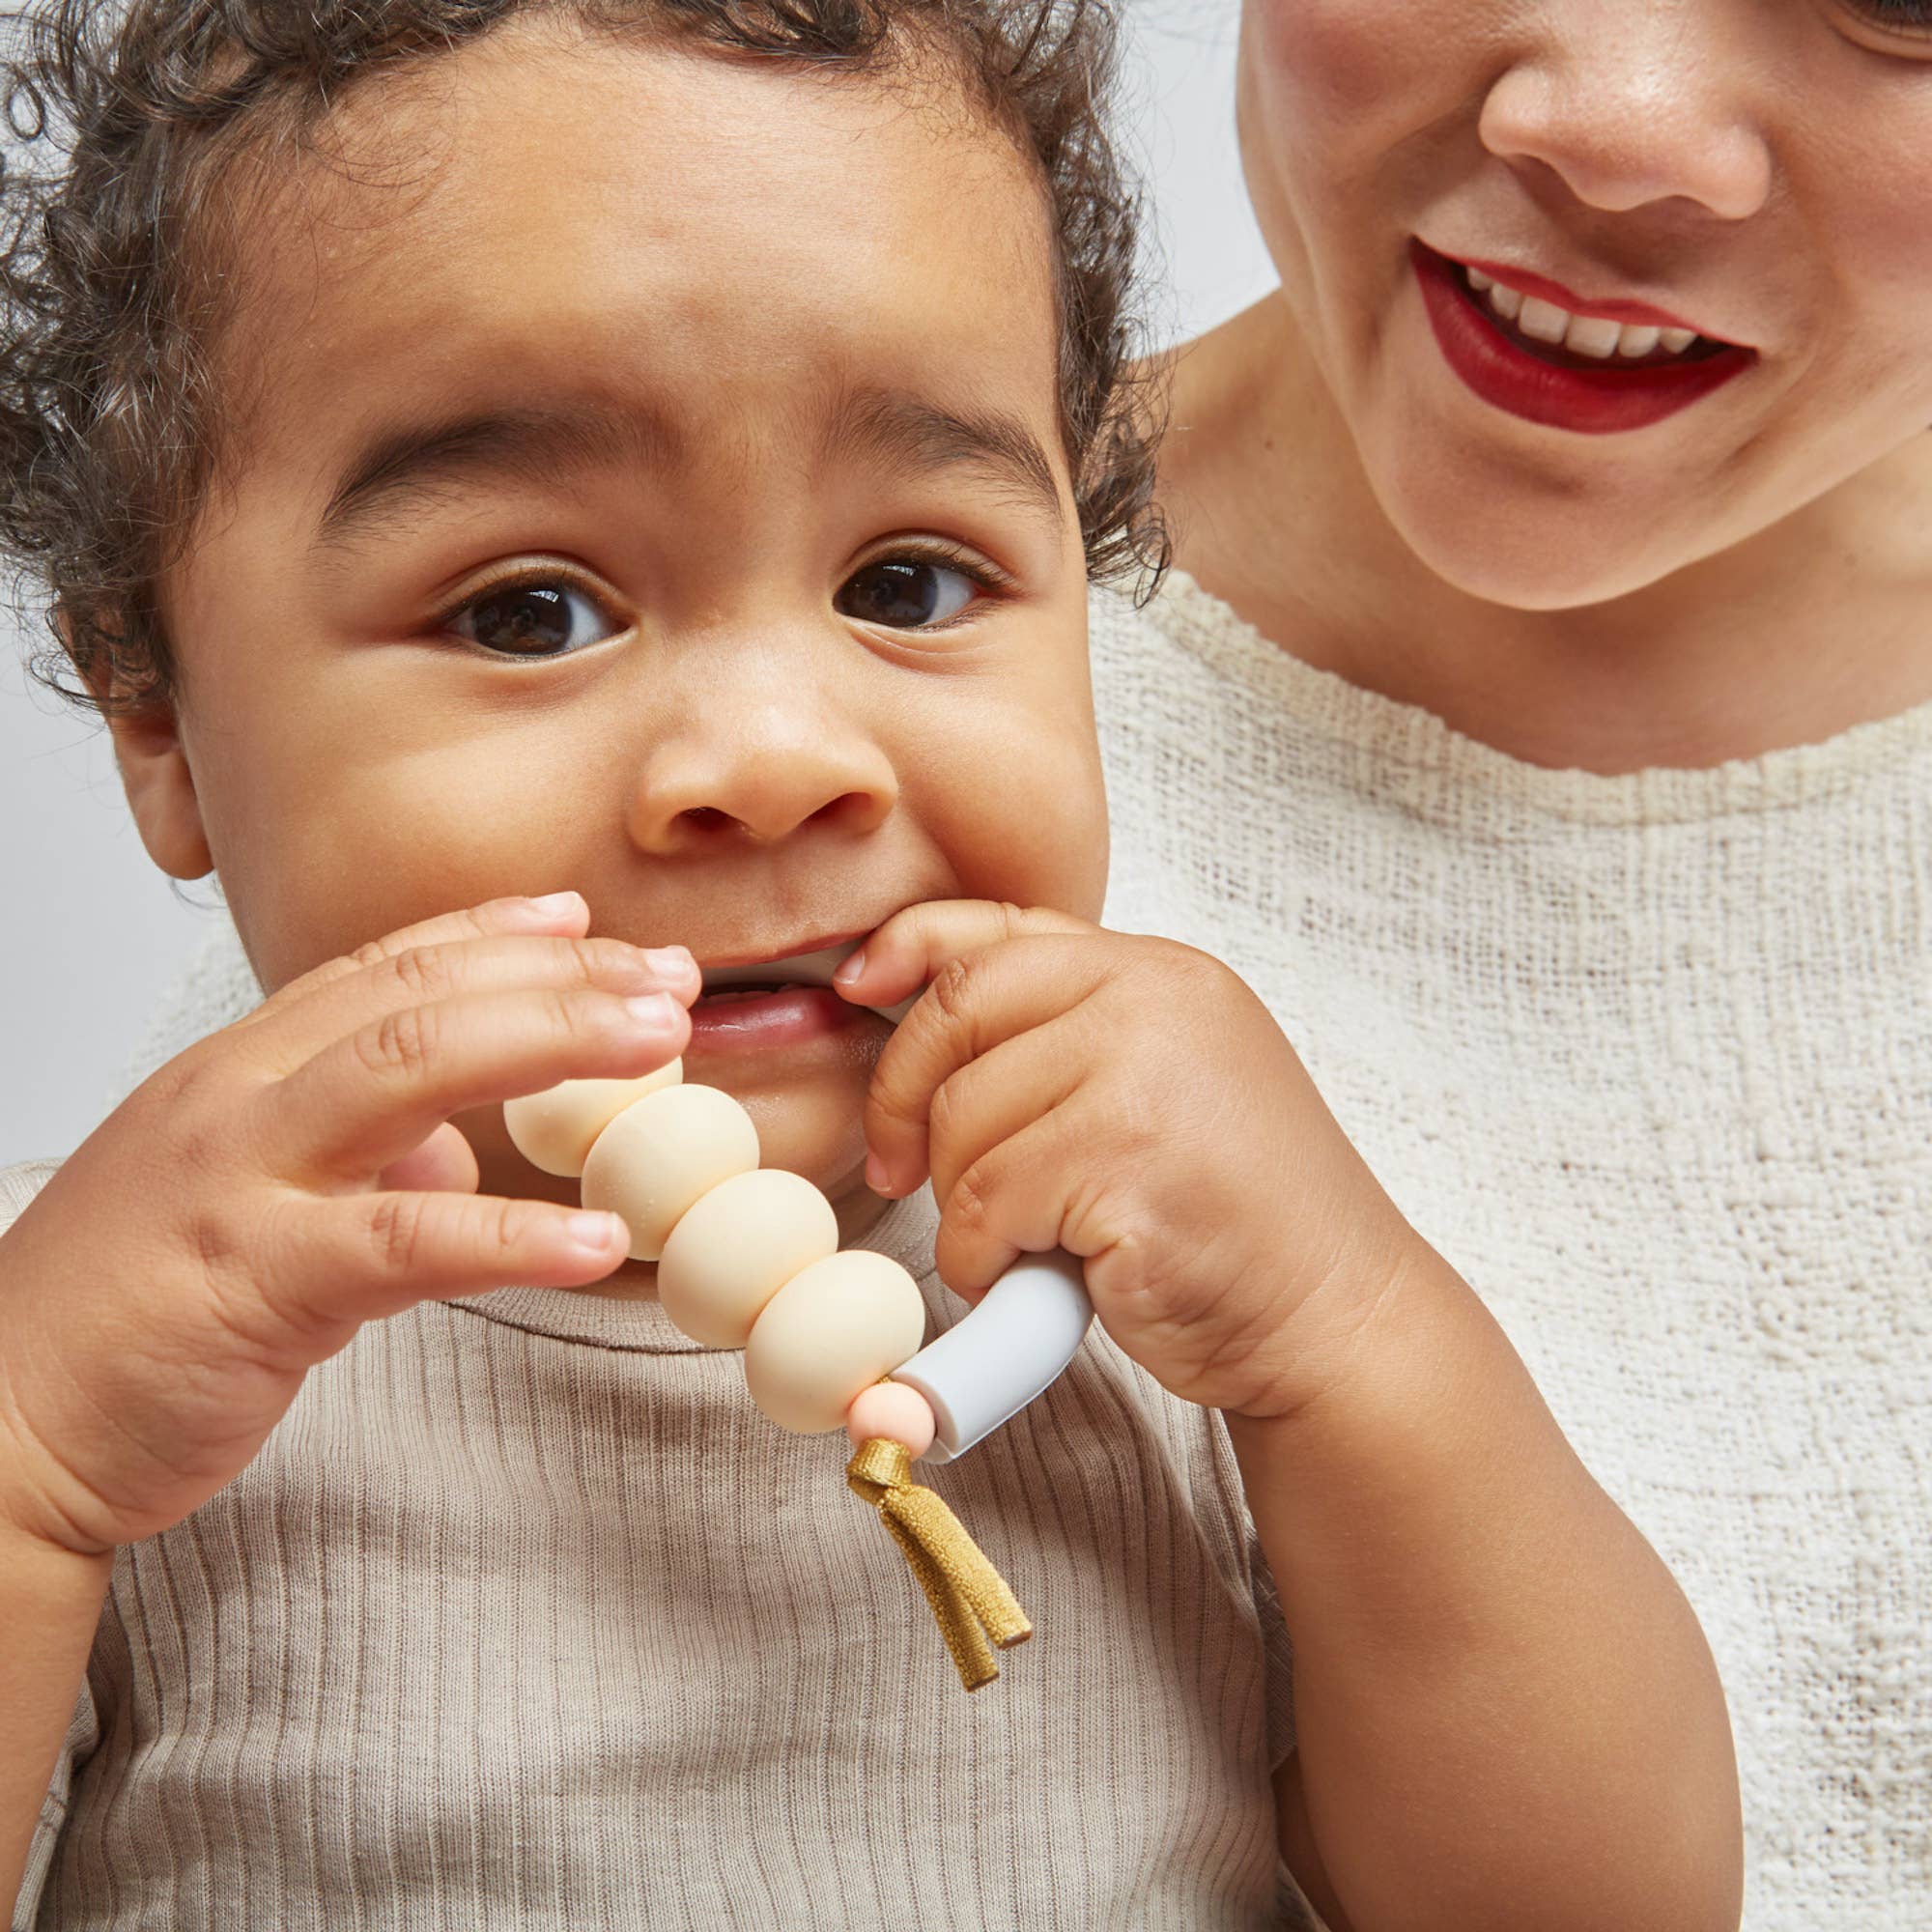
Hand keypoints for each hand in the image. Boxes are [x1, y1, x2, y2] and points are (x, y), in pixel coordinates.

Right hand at [0, 894, 694, 1556]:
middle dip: (556, 975)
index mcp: (241, 1070)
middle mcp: (239, 1099)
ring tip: (657, 1042)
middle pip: (417, 999)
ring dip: (548, 1041)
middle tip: (667, 976)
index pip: (385, 968)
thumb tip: (455, 1159)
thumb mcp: (247, 1202)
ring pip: (408, 1071)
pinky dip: (510, 1237)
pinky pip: (402, 1245)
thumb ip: (355, 1161)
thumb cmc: (127, 1313)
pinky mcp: (252, 1281)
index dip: (495, 935)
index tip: (587, 920)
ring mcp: (241, 1180)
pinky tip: (597, 1238)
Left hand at [836, 901, 1427, 1421]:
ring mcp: (1145, 1076)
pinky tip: (1039, 1275)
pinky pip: (986, 1203)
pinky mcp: (1127, 1164)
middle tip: (901, 1170)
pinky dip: (985, 1257)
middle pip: (957, 1015)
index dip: (909, 949)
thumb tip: (915, 1006)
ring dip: (964, 1204)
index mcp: (1162, 972)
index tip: (857, 986)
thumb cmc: (1240, 1220)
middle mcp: (1156, 1001)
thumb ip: (1069, 1038)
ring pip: (961, 1123)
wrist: (1337, 1320)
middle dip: (903, 1101)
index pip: (1001, 927)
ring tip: (1027, 1240)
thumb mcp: (1164, 1084)